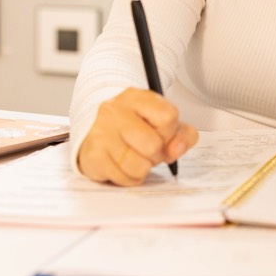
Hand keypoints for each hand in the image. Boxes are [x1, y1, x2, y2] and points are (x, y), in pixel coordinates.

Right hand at [76, 87, 198, 185]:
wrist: (96, 133)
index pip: (168, 116)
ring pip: (139, 166)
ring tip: (136, 158)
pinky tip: (123, 166)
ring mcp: (101, 133)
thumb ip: (182, 135)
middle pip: (153, 145)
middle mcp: (115, 110)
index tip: (162, 134)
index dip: (170, 132)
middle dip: (157, 155)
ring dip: (143, 169)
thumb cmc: (134, 128)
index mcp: (136, 97)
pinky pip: (124, 178)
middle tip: (148, 151)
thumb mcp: (163, 123)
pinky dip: (129, 178)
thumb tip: (177, 149)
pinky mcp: (93, 155)